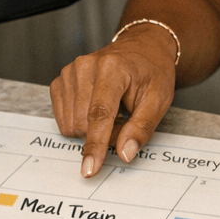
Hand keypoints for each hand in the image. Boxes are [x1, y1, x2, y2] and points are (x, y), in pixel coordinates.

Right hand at [50, 26, 178, 177]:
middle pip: (84, 123)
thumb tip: (124, 153)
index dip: (95, 144)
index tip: (90, 169)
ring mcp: (70, 72)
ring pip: (71, 124)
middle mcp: (85, 66)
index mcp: (113, 68)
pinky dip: (80, 121)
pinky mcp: (60, 80)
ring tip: (112, 109)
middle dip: (104, 133)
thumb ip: (141, 127)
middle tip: (124, 118)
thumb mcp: (159, 99)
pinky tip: (95, 107)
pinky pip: (62, 119)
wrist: (142, 49)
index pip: (100, 114)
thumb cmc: (152, 73)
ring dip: (91, 127)